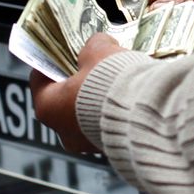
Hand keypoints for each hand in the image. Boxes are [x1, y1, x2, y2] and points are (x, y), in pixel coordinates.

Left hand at [30, 33, 125, 152]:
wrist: (153, 114)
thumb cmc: (115, 84)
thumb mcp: (99, 52)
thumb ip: (93, 46)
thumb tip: (97, 44)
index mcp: (47, 107)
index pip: (39, 79)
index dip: (52, 61)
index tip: (64, 51)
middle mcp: (63, 131)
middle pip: (64, 98)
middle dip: (79, 80)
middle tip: (93, 64)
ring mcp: (87, 144)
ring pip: (87, 114)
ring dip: (98, 97)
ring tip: (117, 78)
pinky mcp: (112, 149)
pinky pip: (107, 125)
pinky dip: (114, 111)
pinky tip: (129, 95)